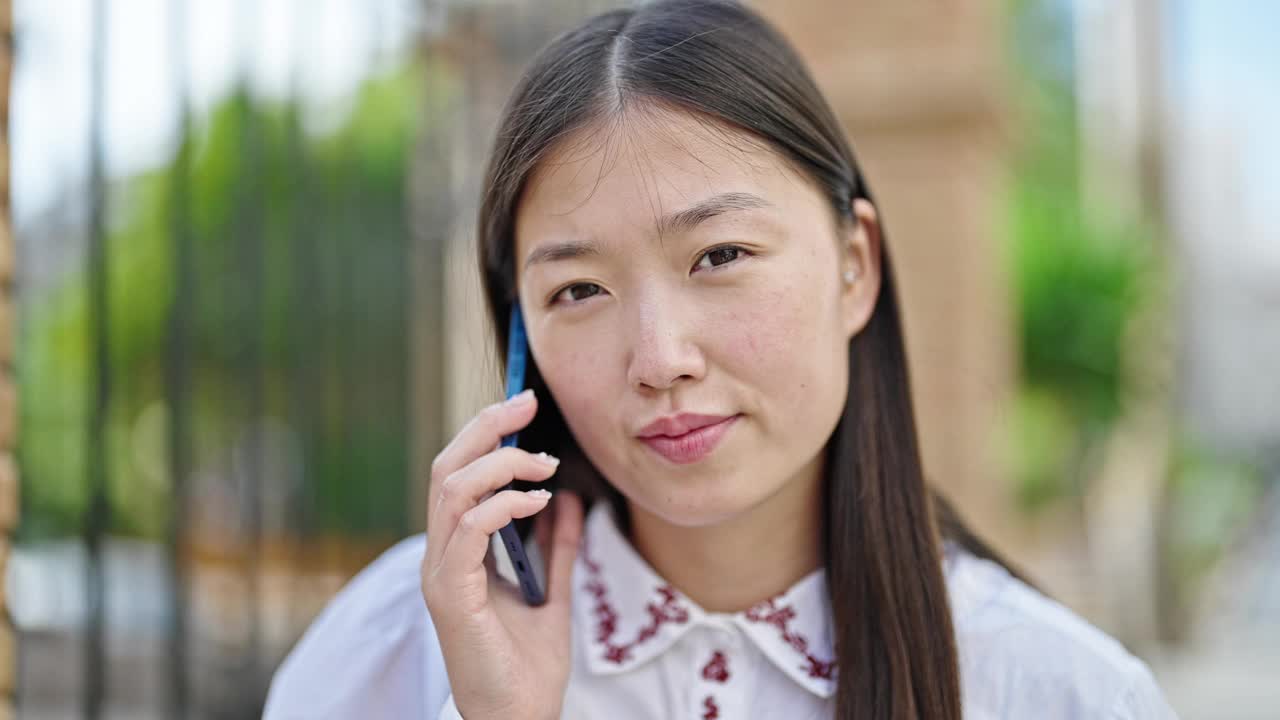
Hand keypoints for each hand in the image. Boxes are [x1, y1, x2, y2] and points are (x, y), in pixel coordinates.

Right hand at [421, 389, 583, 719]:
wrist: (520, 717)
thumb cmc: (527, 664)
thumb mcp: (553, 589)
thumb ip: (559, 545)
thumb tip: (571, 496)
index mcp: (459, 552)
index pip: (458, 474)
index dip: (485, 433)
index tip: (525, 405)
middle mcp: (441, 557)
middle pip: (446, 468)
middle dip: (485, 427)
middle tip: (527, 403)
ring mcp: (441, 574)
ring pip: (450, 490)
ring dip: (501, 463)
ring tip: (544, 463)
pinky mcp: (451, 595)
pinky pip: (467, 530)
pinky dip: (502, 504)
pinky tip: (537, 499)